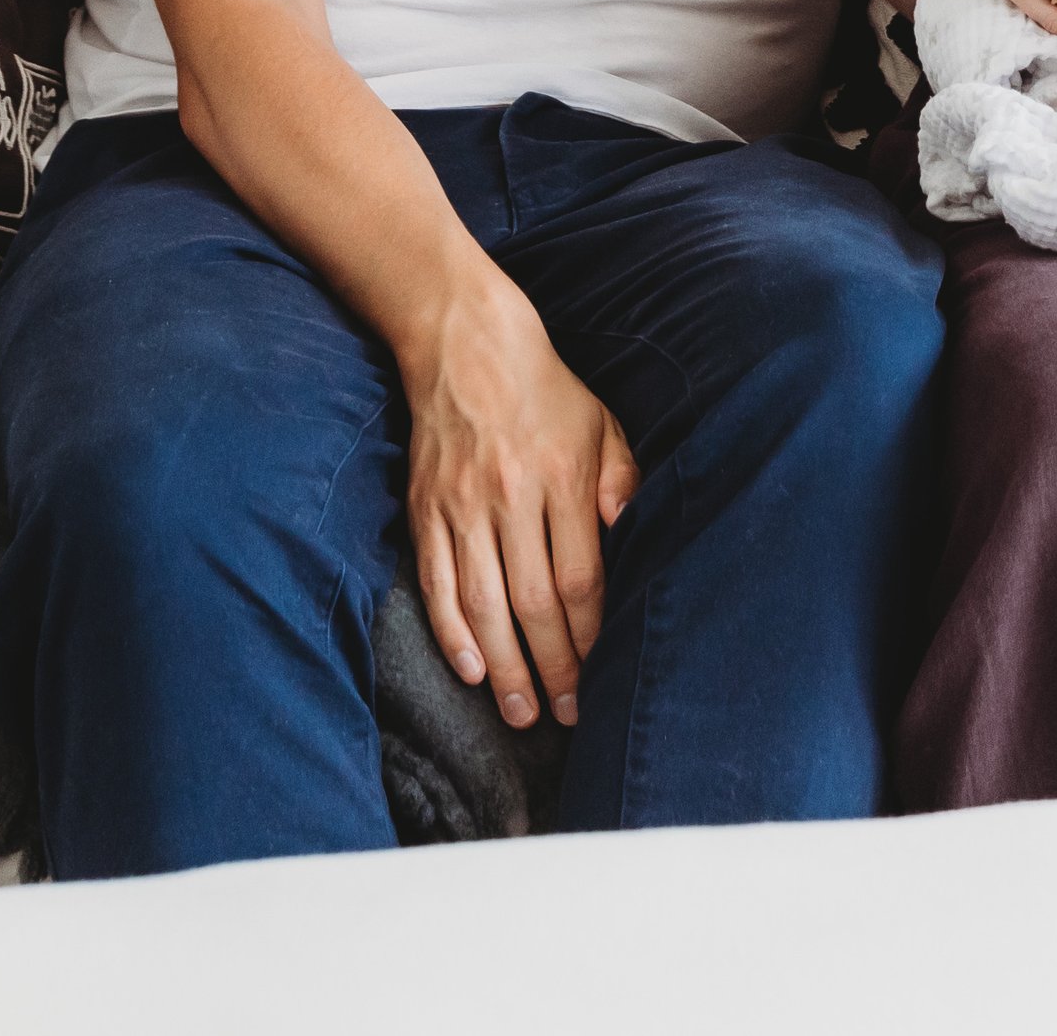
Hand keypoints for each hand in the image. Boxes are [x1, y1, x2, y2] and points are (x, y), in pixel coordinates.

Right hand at [398, 256, 636, 733]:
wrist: (464, 342)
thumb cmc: (546, 389)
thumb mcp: (602, 421)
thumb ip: (623, 480)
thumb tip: (631, 534)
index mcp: (563, 474)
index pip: (580, 577)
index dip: (590, 636)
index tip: (600, 676)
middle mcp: (511, 493)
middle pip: (533, 602)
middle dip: (552, 668)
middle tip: (565, 715)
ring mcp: (463, 504)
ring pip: (483, 604)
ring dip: (504, 667)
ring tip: (521, 712)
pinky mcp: (425, 508)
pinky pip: (437, 582)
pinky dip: (452, 631)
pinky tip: (471, 669)